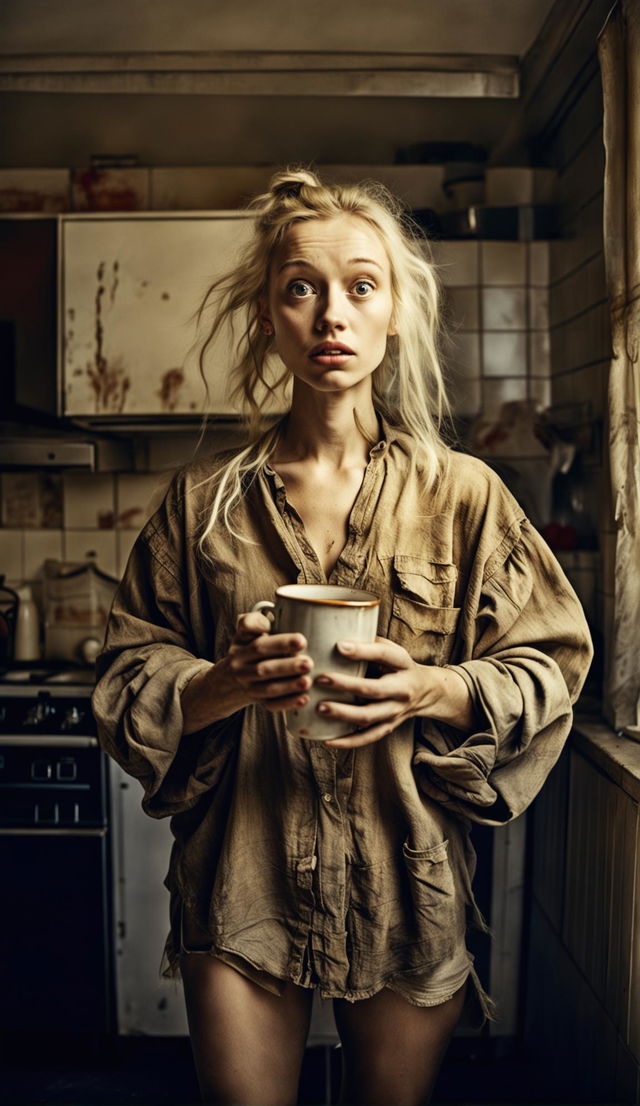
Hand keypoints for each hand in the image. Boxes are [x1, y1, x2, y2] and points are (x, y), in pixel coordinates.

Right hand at [181, 610, 312, 732]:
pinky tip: (303, 698)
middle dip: (287, 665)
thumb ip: (254, 623)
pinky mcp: (255, 699)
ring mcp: (247, 685)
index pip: (252, 640)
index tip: (301, 641)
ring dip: (288, 685)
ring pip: (267, 687)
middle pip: (262, 666)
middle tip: (308, 663)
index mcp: (240, 645)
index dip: (273, 638)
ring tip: (307, 681)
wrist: (223, 684)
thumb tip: (268, 622)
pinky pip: (271, 704)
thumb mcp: (242, 634)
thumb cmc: (244, 652)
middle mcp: (240, 665)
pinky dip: (287, 702)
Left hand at [313, 636, 474, 748]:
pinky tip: (326, 740)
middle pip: (373, 690)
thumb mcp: (391, 649)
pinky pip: (368, 738)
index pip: (383, 655)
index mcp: (402, 664)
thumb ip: (368, 642)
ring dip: (343, 714)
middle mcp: (401, 689)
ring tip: (319, 708)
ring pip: (369, 717)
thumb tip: (333, 632)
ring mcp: (395, 711)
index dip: (362, 650)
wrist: (427, 691)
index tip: (338, 645)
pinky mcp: (389, 727)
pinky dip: (347, 741)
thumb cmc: (399, 665)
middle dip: (346, 685)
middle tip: (320, 678)